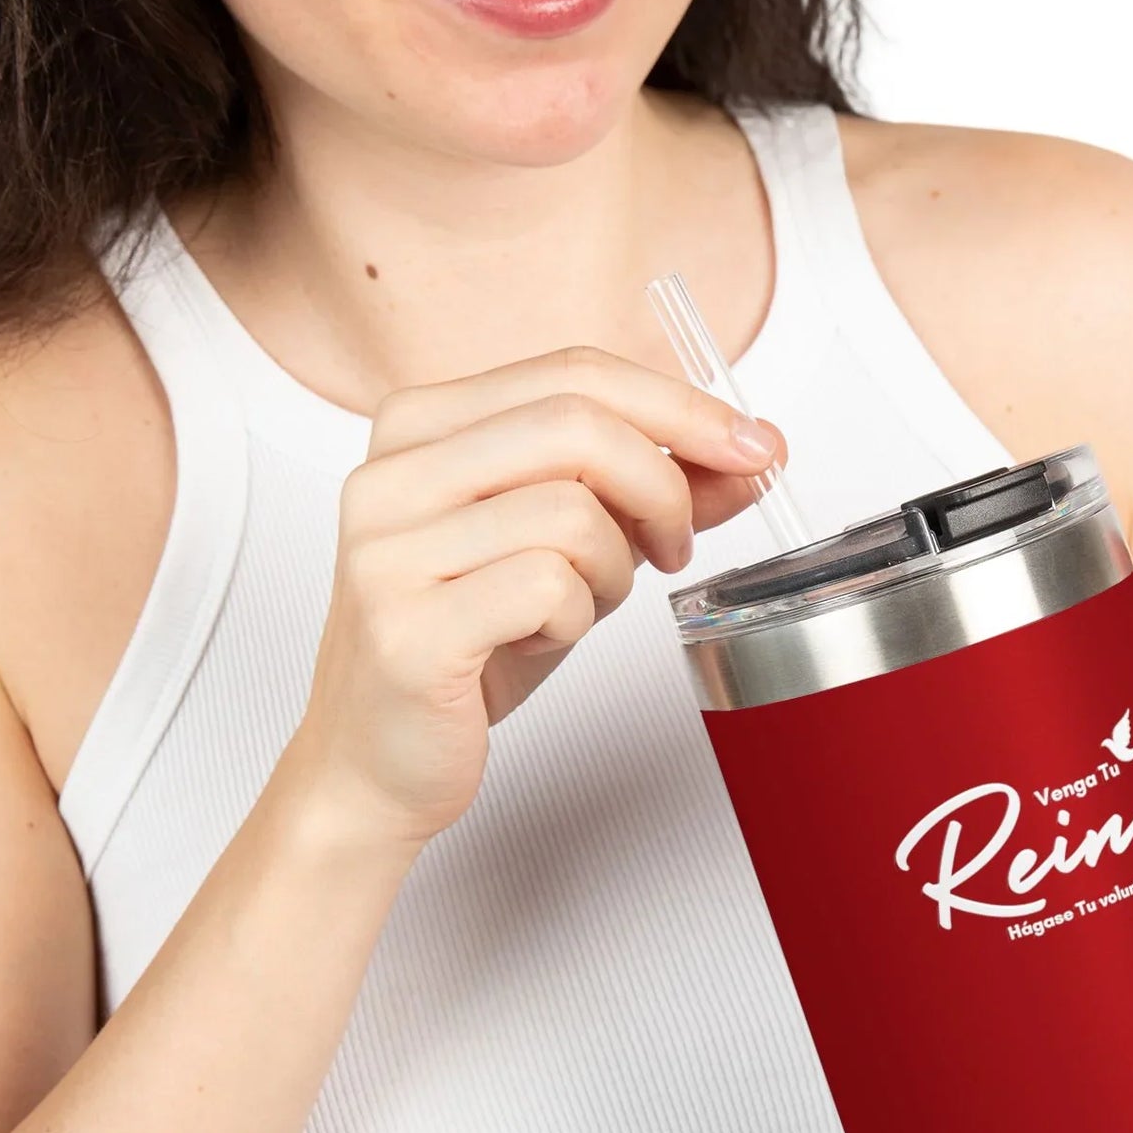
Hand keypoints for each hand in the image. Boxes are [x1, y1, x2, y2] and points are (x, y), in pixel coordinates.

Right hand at [281, 346, 788, 854]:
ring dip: (613, 570)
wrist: (377, 760)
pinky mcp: (409, 625)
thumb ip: (652, 493)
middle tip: (675, 548)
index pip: (575, 372)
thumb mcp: (573, 553)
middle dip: (663, 488)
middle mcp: (393, 472)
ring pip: (572, 512)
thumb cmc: (472, 649)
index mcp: (423, 426)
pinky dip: (574, 619)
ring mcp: (390, 547)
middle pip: (580, 425)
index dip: (680, 407)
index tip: (753, 447)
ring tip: (581, 605)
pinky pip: (547, 587)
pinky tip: (538, 639)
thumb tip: (755, 453)